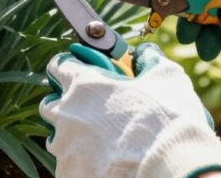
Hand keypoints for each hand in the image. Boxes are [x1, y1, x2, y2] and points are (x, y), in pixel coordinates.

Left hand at [41, 43, 220, 177]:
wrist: (170, 168)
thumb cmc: (166, 120)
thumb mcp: (165, 78)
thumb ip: (149, 60)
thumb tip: (145, 53)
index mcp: (83, 83)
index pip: (58, 66)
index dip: (70, 68)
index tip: (80, 74)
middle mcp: (66, 113)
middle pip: (51, 103)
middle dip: (66, 104)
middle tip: (91, 110)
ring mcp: (64, 146)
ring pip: (56, 136)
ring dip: (71, 135)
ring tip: (98, 141)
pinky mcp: (67, 173)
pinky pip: (65, 163)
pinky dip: (78, 161)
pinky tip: (101, 161)